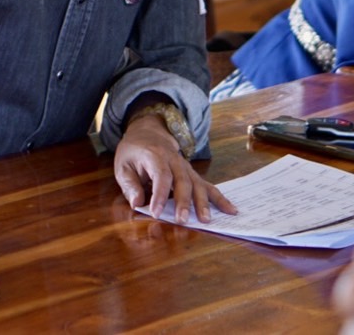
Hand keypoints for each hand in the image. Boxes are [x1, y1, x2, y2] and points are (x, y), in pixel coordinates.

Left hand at [113, 110, 234, 223]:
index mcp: (155, 156)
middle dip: (184, 202)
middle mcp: (174, 160)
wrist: (149, 133)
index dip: (159, 195)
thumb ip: (129, 184)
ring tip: (206, 220)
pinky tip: (231, 210)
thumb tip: (136, 203)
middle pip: (182, 181)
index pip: (160, 176)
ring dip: (202, 202)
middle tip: (182, 220)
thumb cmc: (134, 152)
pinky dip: (220, 199)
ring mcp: (186, 167)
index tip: (156, 212)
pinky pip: (208, 186)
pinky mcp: (193, 174)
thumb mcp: (123, 165)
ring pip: (198, 184)